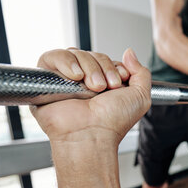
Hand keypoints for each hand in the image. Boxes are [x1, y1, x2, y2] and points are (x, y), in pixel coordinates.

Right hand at [31, 48, 150, 144]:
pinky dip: (66, 61)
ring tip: (91, 88)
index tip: (118, 83)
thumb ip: (141, 72)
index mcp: (103, 84)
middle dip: (103, 67)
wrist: (92, 134)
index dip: (114, 67)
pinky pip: (51, 57)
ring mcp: (65, 80)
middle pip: (92, 54)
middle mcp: (84, 81)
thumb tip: (129, 53)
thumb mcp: (140, 97)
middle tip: (105, 88)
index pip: (106, 59)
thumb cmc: (113, 123)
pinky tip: (75, 77)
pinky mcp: (46, 80)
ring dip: (88, 67)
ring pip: (75, 53)